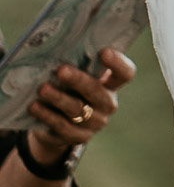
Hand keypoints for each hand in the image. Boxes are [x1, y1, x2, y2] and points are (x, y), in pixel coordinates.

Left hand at [27, 48, 136, 164]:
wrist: (60, 121)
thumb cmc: (70, 87)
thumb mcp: (77, 75)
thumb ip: (75, 64)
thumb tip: (56, 50)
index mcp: (112, 84)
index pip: (125, 73)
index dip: (117, 63)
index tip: (104, 51)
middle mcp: (107, 104)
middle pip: (96, 91)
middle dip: (78, 80)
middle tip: (61, 70)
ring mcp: (94, 123)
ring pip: (76, 109)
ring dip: (58, 98)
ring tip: (42, 88)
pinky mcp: (77, 137)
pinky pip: (62, 126)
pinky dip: (47, 115)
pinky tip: (35, 106)